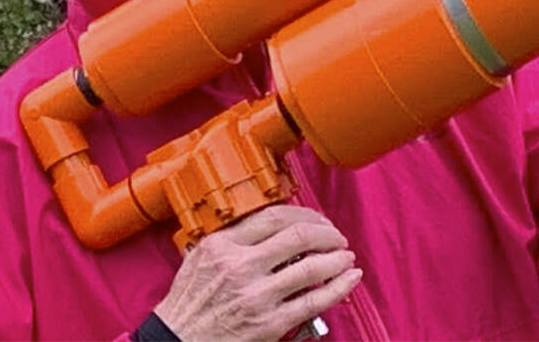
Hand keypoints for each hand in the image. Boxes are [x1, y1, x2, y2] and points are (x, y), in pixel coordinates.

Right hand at [154, 205, 361, 341]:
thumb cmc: (187, 306)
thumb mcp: (200, 260)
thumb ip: (233, 240)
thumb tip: (275, 226)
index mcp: (222, 246)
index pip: (275, 216)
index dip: (306, 214)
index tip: (317, 220)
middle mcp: (239, 267)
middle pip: (299, 235)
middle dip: (328, 233)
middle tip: (337, 237)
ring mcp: (256, 296)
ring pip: (312, 267)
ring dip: (338, 258)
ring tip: (346, 256)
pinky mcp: (269, 323)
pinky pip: (314, 300)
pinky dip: (339, 287)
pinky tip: (350, 278)